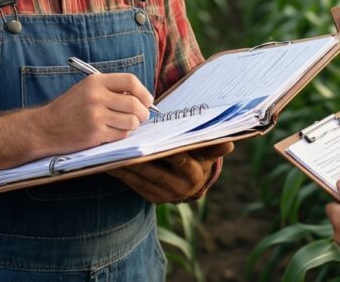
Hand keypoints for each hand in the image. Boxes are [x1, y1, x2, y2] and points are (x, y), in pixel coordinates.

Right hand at [31, 73, 153, 153]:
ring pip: (131, 121)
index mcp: (95, 82)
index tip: (147, 100)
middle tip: (141, 116)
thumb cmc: (69, 109)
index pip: (130, 81)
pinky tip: (113, 131)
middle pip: (135, 104)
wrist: (44, 128)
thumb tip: (142, 98)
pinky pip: (121, 134)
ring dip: (133, 125)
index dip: (143, 92)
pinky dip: (122, 134)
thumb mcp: (86, 89)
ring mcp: (96, 116)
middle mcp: (96, 96)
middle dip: (143, 113)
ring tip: (126, 124)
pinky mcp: (95, 133)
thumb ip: (111, 90)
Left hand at [109, 142, 233, 202]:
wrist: (193, 185)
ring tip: (110, 151)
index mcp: (194, 173)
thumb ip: (215, 147)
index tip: (149, 140)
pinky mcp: (152, 198)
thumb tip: (229, 144)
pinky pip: (133, 185)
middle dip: (137, 158)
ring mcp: (164, 195)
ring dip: (124, 166)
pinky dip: (122, 174)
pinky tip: (110, 162)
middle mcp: (179, 187)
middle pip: (153, 170)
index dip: (163, 151)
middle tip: (121, 145)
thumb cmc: (199, 158)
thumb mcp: (208, 153)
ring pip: (140, 178)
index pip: (178, 160)